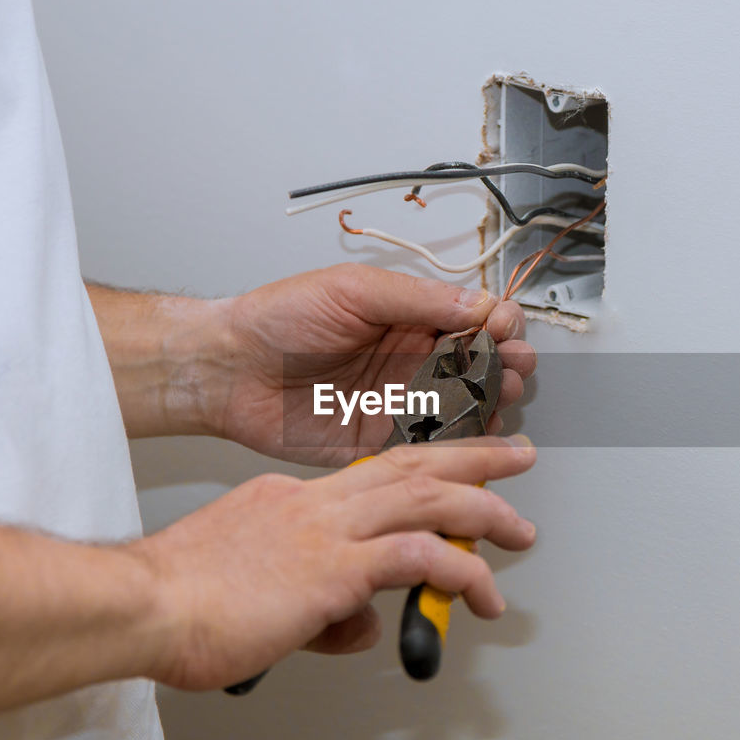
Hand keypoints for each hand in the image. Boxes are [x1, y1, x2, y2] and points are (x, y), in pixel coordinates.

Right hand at [135, 436, 536, 688]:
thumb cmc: (176, 603)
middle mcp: (313, 503)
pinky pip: (418, 558)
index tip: (449, 474)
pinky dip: (460, 571)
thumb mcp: (257, 596)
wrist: (142, 606)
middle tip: (512, 454)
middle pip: (411, 464)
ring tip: (518, 529)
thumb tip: (357, 626)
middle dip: (473, 458)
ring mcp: (326, 530)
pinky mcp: (334, 567)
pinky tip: (481, 592)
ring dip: (483, 510)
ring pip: (427, 498)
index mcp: (289, 501)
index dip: (420, 472)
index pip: (370, 478)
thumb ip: (316, 605)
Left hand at [215, 263, 535, 465]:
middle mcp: (410, 359)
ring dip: (491, 404)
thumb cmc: (276, 320)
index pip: (475, 317)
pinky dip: (460, 447)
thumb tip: (475, 302)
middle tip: (511, 368)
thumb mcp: (352, 290)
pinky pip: (433, 449)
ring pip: (467, 408)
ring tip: (497, 399)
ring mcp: (400, 402)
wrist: (228, 371)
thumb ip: (416, 298)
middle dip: (507, 365)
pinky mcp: (383, 443)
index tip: (504, 329)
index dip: (499, 323)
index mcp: (407, 315)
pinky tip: (472, 437)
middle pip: (482, 364)